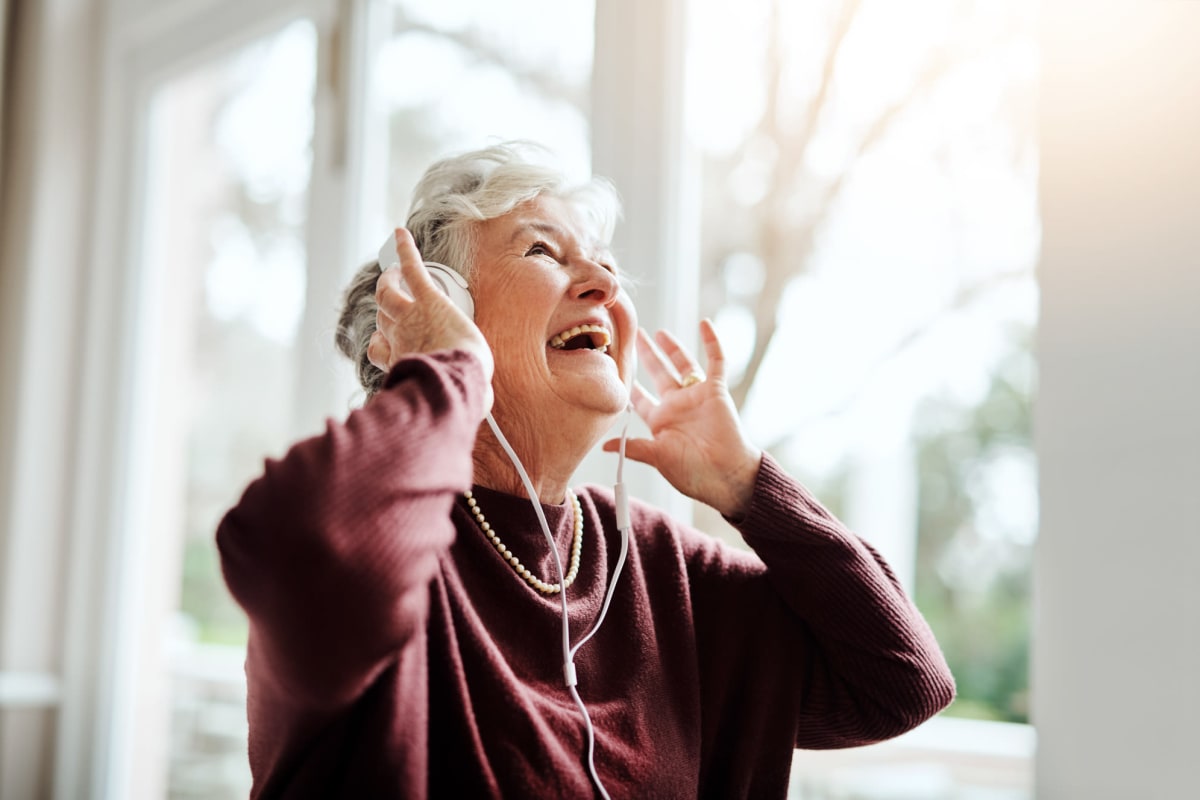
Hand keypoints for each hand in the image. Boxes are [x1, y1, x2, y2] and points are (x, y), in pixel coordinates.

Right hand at [368, 228, 493, 413]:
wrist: (456, 378)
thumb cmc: (457, 391)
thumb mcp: (455, 397)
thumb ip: (465, 395)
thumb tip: (483, 404)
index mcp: (400, 361)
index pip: (378, 349)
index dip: (381, 343)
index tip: (387, 342)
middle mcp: (398, 337)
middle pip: (382, 317)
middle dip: (385, 309)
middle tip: (391, 297)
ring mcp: (409, 315)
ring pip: (387, 292)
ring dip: (388, 279)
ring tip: (392, 269)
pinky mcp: (427, 298)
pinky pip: (412, 268)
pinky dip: (405, 249)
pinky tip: (402, 233)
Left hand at [603, 320, 761, 517]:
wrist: (726, 475)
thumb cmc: (693, 473)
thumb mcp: (658, 458)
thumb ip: (634, 448)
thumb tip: (605, 446)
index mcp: (661, 421)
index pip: (641, 399)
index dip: (629, 386)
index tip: (615, 369)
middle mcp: (678, 405)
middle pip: (659, 374)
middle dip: (646, 356)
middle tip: (633, 336)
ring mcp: (698, 396)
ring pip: (682, 364)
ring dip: (671, 348)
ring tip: (658, 332)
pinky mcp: (717, 390)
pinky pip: (716, 361)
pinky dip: (712, 342)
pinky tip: (705, 323)